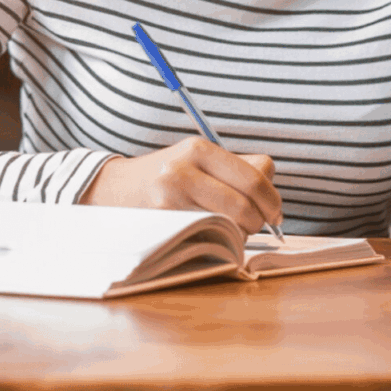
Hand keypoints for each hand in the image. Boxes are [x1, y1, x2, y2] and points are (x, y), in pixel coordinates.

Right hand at [79, 137, 282, 230]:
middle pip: (244, 204)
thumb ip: (238, 166)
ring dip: (238, 234)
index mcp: (197, 149)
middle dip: (258, 221)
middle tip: (256, 225)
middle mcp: (182, 170)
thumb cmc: (166, 177)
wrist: (115, 190)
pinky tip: (210, 234)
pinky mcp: (162, 222)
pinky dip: (218, 241)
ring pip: (229, 225)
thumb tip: (270, 176)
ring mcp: (170, 199)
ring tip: (228, 228)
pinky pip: (208, 238)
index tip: (275, 213)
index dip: (272, 201)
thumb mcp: (198, 160)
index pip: (253, 178)